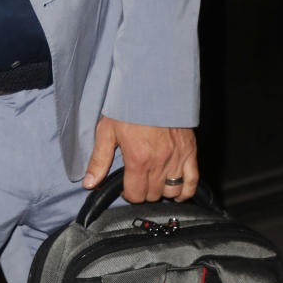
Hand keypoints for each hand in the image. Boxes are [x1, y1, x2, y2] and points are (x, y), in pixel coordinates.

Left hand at [82, 116, 197, 201]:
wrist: (152, 88)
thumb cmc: (128, 107)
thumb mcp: (106, 131)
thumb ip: (98, 160)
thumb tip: (89, 182)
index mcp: (138, 159)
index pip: (135, 194)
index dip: (128, 194)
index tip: (126, 188)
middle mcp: (159, 162)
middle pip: (153, 195)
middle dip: (144, 192)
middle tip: (138, 182)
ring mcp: (176, 158)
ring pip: (172, 191)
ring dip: (162, 192)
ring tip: (155, 184)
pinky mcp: (189, 152)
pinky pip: (193, 181)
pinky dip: (187, 191)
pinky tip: (179, 194)